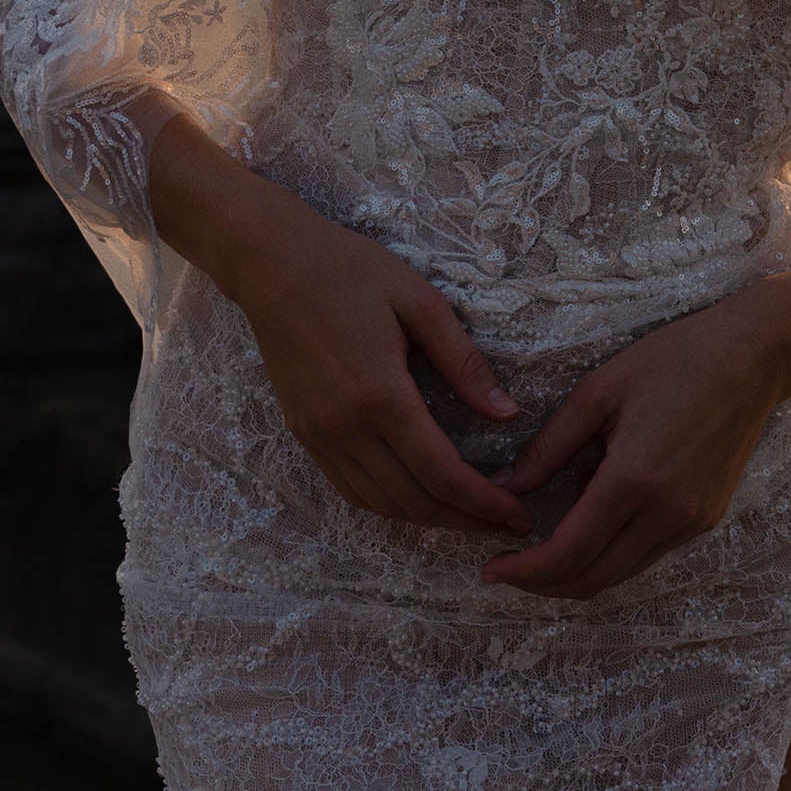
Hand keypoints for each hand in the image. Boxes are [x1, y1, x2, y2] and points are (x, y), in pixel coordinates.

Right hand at [230, 200, 537, 540]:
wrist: (271, 264)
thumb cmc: (351, 271)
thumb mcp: (421, 302)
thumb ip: (465, 363)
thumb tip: (508, 414)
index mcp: (380, 394)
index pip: (441, 472)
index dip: (485, 504)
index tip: (520, 518)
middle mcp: (345, 427)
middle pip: (413, 500)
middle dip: (465, 520)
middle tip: (508, 526)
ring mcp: (318, 436)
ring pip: (379, 503)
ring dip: (429, 519)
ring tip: (471, 517)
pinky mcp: (303, 434)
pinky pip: (350, 489)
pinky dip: (389, 505)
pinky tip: (419, 500)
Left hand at [478, 294, 789, 599]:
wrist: (753, 357)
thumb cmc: (675, 360)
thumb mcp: (599, 391)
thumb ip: (550, 446)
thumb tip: (507, 487)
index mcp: (634, 480)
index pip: (567, 554)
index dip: (523, 572)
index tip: (492, 569)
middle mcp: (666, 514)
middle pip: (593, 580)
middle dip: (543, 584)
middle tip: (509, 569)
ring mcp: (691, 522)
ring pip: (621, 574)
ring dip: (577, 573)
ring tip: (541, 549)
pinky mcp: (706, 518)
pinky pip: (647, 553)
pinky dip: (611, 552)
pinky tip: (592, 518)